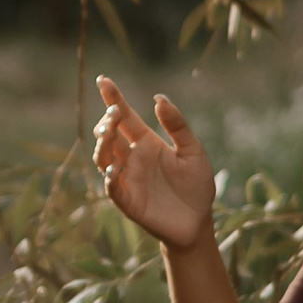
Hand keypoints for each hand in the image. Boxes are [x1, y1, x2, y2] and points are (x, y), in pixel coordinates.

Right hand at [92, 78, 215, 251]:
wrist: (199, 222)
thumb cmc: (197, 185)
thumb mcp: (193, 151)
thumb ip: (178, 126)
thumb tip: (159, 98)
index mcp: (146, 142)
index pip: (125, 117)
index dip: (112, 98)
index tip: (103, 79)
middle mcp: (132, 158)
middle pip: (110, 135)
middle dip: (107, 122)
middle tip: (114, 112)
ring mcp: (128, 179)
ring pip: (104, 158)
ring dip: (103, 145)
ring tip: (108, 131)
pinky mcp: (128, 201)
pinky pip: (113, 189)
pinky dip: (110, 179)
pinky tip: (113, 170)